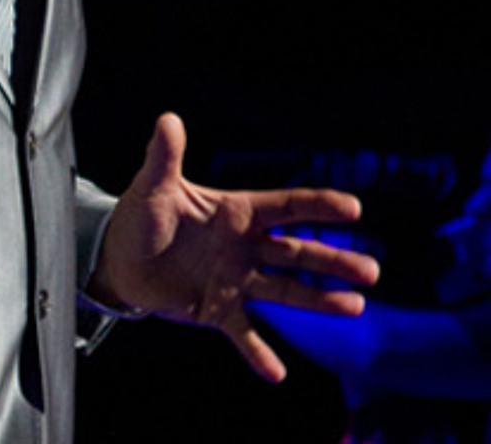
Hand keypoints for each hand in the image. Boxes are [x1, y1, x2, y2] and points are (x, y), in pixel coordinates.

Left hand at [89, 112, 380, 382]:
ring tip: (353, 308)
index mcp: (235, 212)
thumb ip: (165, 156)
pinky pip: (244, 333)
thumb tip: (168, 119)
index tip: (353, 208)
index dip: (317, 206)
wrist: (120, 258)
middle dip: (333, 262)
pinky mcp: (218, 310)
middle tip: (371, 272)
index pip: (284, 207)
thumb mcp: (152, 186)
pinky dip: (259, 353)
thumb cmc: (141, 216)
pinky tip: (276, 373)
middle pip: (297, 253)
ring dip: (318, 302)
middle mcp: (245, 246)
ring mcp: (236, 280)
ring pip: (285, 291)